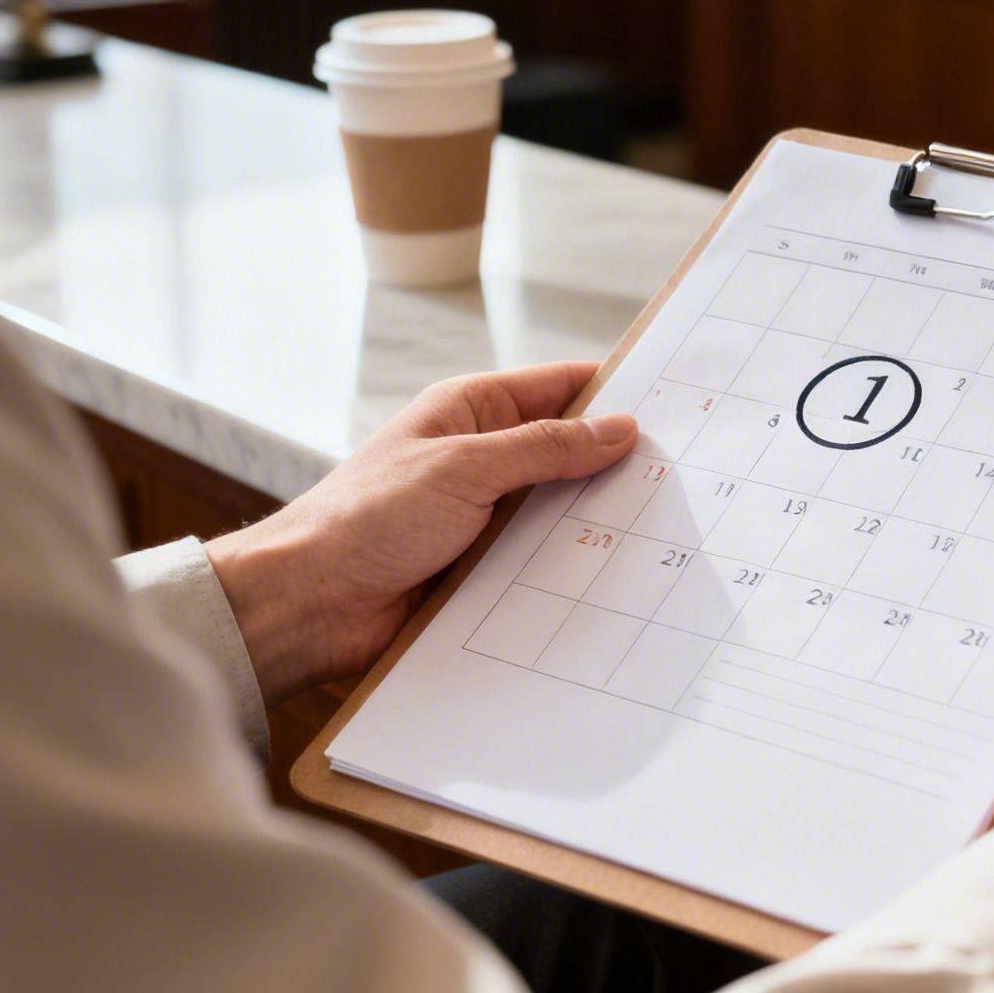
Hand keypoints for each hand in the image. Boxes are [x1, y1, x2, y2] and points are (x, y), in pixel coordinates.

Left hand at [204, 362, 635, 705]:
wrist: (310, 604)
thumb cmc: (365, 518)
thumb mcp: (463, 467)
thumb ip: (544, 448)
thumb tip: (619, 428)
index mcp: (471, 412)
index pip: (560, 389)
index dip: (614, 394)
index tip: (675, 405)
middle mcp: (482, 459)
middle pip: (569, 453)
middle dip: (618, 464)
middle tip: (684, 476)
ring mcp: (485, 517)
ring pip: (562, 512)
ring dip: (597, 522)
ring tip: (662, 530)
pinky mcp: (485, 570)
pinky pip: (543, 563)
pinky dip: (573, 568)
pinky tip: (616, 578)